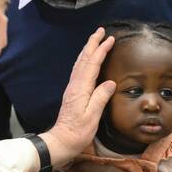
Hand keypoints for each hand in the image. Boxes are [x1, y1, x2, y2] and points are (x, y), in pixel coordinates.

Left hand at [40, 28, 115, 167]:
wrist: (61, 141)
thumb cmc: (77, 132)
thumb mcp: (92, 117)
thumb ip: (100, 98)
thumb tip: (110, 83)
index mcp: (81, 88)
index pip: (92, 64)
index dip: (101, 50)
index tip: (110, 39)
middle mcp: (75, 85)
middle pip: (84, 59)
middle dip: (92, 43)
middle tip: (100, 31)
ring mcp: (72, 88)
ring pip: (80, 63)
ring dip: (88, 50)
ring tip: (95, 40)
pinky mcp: (72, 93)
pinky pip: (79, 70)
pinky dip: (84, 60)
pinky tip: (87, 60)